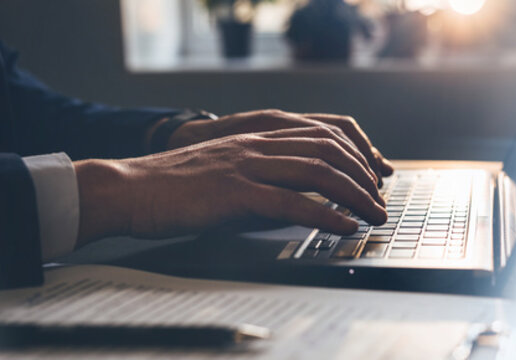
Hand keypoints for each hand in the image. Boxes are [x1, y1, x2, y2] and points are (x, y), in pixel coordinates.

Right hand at [75, 127, 387, 242]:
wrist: (127, 189)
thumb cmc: (176, 189)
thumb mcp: (230, 173)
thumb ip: (266, 179)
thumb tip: (306, 203)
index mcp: (257, 136)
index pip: (324, 134)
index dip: (357, 154)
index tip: (375, 178)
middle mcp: (257, 144)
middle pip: (330, 150)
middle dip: (364, 176)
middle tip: (381, 201)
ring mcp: (247, 166)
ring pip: (318, 172)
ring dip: (356, 195)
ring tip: (373, 215)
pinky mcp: (234, 192)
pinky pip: (292, 203)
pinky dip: (326, 216)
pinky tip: (344, 227)